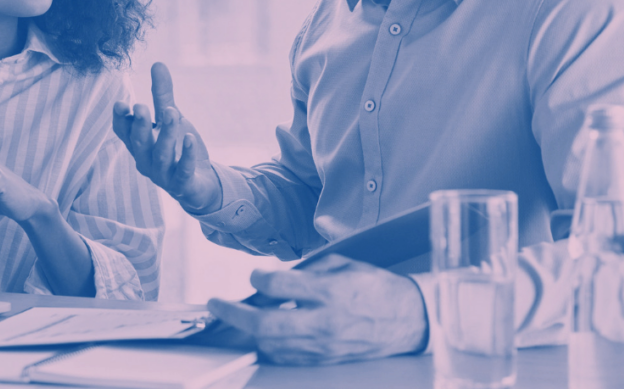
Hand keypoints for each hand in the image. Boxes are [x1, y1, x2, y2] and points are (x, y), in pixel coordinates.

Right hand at [112, 62, 220, 212]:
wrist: (200, 183)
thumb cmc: (178, 147)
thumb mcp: (170, 117)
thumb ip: (162, 94)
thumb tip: (157, 63)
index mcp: (139, 143)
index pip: (123, 132)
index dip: (121, 119)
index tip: (122, 104)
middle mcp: (146, 160)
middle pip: (139, 143)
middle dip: (140, 125)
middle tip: (141, 107)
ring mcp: (163, 175)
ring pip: (161, 155)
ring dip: (165, 134)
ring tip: (173, 113)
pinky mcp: (182, 184)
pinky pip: (182, 171)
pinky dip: (186, 156)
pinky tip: (191, 139)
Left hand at [207, 254, 428, 364]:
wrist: (408, 319)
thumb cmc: (374, 286)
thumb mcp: (342, 263)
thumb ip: (306, 269)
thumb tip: (272, 277)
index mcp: (330, 291)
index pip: (279, 286)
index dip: (258, 278)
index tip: (255, 276)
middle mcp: (324, 321)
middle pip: (267, 323)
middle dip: (234, 314)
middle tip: (216, 304)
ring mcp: (323, 345)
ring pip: (272, 344)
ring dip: (247, 331)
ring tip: (235, 316)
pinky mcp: (324, 359)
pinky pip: (287, 356)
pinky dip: (268, 344)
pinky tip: (260, 333)